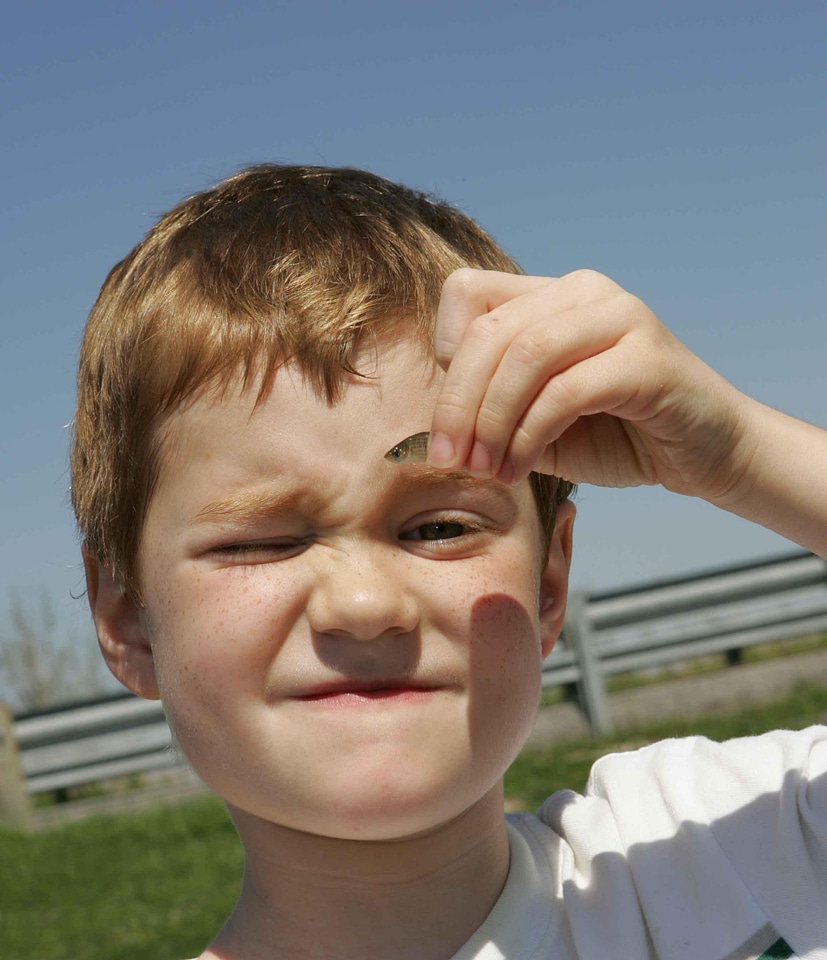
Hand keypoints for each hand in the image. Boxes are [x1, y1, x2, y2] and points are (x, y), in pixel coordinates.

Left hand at [427, 269, 754, 502]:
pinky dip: (530, 434)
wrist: (706, 455)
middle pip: (490, 331)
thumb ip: (490, 406)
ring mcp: (621, 317)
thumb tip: (435, 425)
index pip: (467, 293)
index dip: (445, 353)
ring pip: (525, 354)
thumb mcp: (534, 419)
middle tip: (449, 461)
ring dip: (492, 421)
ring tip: (486, 469)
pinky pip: (566, 390)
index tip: (446, 419)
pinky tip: (520, 467)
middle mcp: (584, 292)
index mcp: (551, 296)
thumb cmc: (616, 436)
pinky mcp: (648, 358)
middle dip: (457, 404)